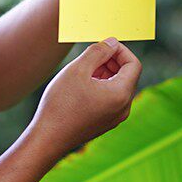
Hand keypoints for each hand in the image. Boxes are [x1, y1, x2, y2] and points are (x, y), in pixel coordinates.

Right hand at [29, 38, 141, 160]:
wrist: (48, 138)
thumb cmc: (61, 104)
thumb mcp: (78, 69)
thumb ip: (98, 51)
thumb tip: (113, 42)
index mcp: (121, 94)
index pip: (134, 64)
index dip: (120, 50)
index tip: (103, 45)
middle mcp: (123, 108)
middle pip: (127, 76)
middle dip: (111, 61)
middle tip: (90, 55)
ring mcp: (114, 118)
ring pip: (117, 87)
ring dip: (105, 74)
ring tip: (82, 70)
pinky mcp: (104, 123)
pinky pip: (110, 100)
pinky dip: (100, 87)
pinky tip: (80, 86)